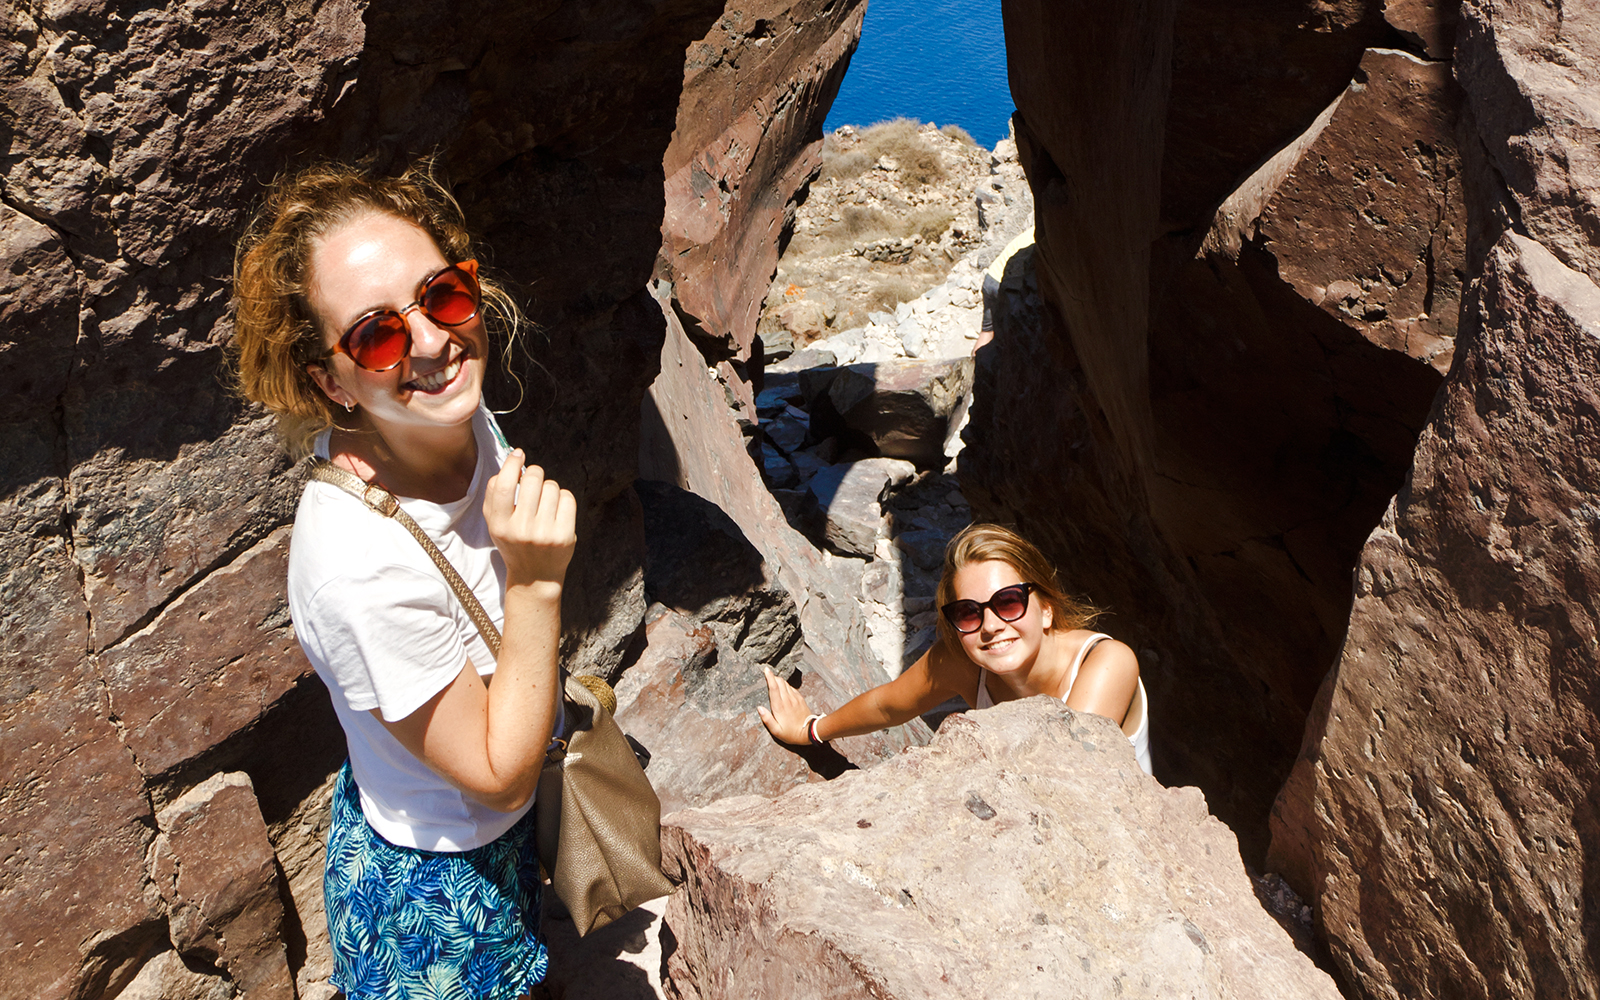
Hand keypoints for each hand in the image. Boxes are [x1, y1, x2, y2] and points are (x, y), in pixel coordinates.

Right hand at [483, 449, 576, 588]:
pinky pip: (567, 498)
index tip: (518, 454)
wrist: (535, 576)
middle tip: (533, 482)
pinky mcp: (565, 536)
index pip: (503, 486)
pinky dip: (563, 498)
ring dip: (548, 488)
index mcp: (500, 525)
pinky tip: (557, 510)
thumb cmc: (514, 542)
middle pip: (532, 480)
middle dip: (534, 474)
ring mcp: (545, 534)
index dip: (511, 464)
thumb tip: (512, 461)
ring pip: (552, 486)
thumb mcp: (494, 524)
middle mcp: (522, 530)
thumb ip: (494, 494)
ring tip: (544, 503)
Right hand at [758, 666, 814, 744]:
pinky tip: (783, 689)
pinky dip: (786, 685)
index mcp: (779, 706)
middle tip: (768, 675)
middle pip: (780, 682)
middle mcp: (787, 699)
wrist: (809, 732)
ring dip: (779, 680)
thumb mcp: (776, 731)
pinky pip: (792, 688)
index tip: (766, 670)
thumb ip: (767, 719)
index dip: (769, 677)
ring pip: (786, 684)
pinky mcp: (800, 699)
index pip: (774, 687)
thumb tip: (759, 708)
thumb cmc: (790, 733)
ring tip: (774, 682)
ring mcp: (795, 698)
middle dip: (773, 677)